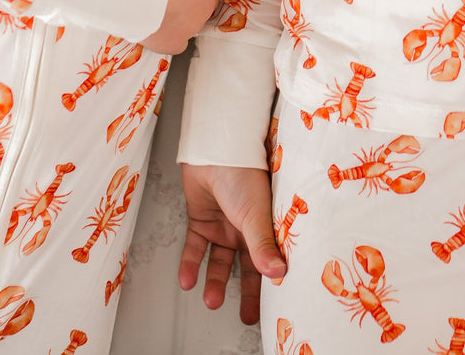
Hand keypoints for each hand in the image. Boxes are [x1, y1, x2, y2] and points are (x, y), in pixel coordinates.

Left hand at [178, 163, 285, 324]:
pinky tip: (187, 282)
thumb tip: (277, 274)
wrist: (216, 148)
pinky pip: (195, 248)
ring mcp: (224, 224)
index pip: (270, 258)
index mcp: (267, 224)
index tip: (273, 304)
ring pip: (220, 261)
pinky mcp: (201, 219)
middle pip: (246, 266)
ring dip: (215, 282)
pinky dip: (190, 265)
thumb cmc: (244, 173)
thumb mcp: (257, 214)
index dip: (272, 280)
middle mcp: (246, 227)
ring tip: (211, 302)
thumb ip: (263, 246)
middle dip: (246, 293)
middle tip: (246, 316)